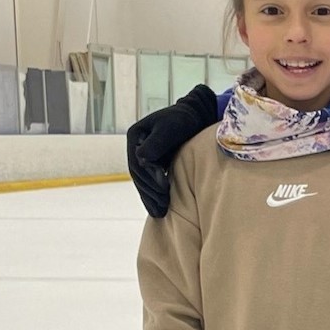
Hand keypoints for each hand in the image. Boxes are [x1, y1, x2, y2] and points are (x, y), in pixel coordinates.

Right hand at [127, 85, 217, 217]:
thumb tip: (141, 159)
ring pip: (143, 181)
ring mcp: (143, 155)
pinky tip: (159, 208)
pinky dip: (154, 194)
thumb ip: (156, 143)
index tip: (164, 189)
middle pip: (138, 174)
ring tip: (160, 213)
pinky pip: (150, 181)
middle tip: (161, 208)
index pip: (137, 162)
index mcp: (135, 136)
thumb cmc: (184, 119)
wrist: (194, 116)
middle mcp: (135, 146)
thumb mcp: (170, 127)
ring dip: (150, 197)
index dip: (149, 178)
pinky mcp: (153, 162)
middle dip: (150, 192)